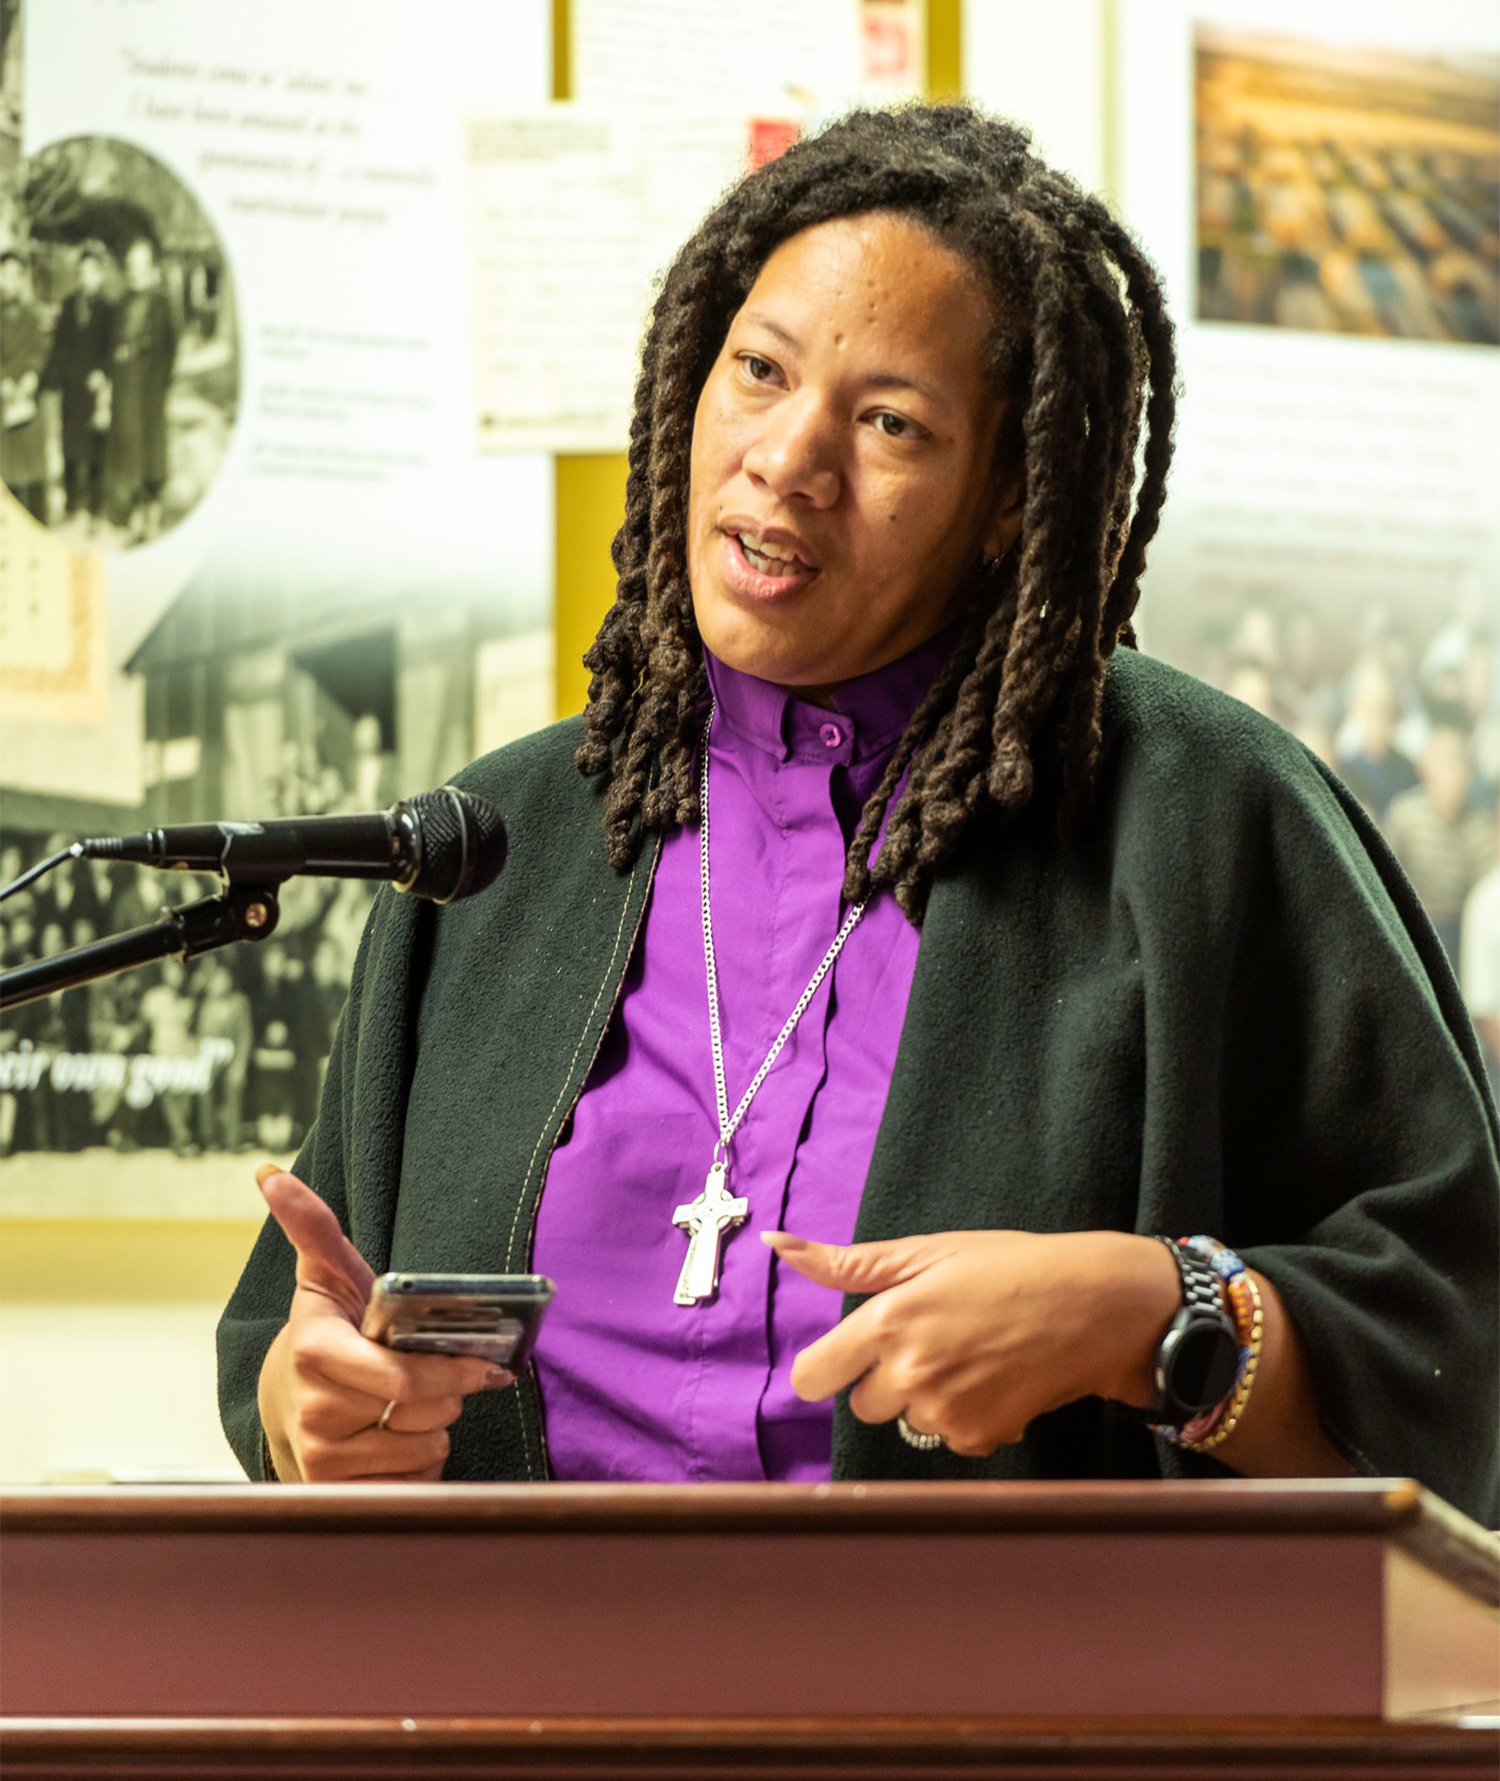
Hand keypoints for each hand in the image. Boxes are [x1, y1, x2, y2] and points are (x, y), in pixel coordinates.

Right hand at [254, 1165, 511, 1482]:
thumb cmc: (328, 1330)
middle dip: (445, 1391)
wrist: (288, 1400)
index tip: (490, 1365)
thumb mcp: (327, 1275)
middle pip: (427, 1411)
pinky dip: (422, 1467)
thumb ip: (311, 1225)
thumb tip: (270, 1176)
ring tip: (405, 1408)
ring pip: (426, 1451)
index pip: (400, 1376)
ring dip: (432, 1429)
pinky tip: (400, 1445)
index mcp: (315, 1354)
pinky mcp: (341, 1498)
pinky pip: (417, 1486)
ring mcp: (324, 1464)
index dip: (451, 1371)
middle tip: (428, 1375)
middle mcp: (313, 1415)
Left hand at [765, 1228, 1176, 1455]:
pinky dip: (963, 1416)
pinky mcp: (977, 1437)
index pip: (814, 1375)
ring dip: (925, 1398)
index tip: (846, 1357)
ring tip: (969, 1355)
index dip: (825, 1368)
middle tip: (931, 1339)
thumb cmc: (1007, 1267)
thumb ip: (846, 1263)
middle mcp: (908, 1373)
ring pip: (905, 1420)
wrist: (1092, 1307)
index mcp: (886, 1322)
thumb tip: (777, 1245)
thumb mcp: (925, 1253)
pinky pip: (948, 1437)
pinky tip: (992, 1379)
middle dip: (883, 1377)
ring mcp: (943, 1412)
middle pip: (861, 1402)